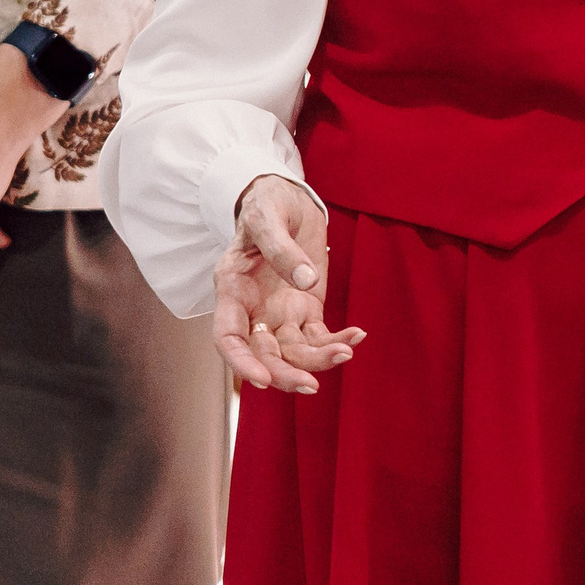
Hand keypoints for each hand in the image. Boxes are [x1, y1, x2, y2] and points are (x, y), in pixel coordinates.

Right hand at [215, 175, 361, 392]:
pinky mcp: (305, 310)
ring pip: (293, 351)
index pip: (227, 337)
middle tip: (312, 385)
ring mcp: (279, 313)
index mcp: (232, 289)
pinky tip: (357, 335)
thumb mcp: (269, 218)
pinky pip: (319, 336)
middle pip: (263, 354)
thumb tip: (307, 282)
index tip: (262, 380)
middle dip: (284, 374)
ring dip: (317, 360)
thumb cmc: (267, 205)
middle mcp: (253, 309)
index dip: (241, 363)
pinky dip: (337, 340)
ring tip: (347, 351)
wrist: (286, 199)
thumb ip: (282, 249)